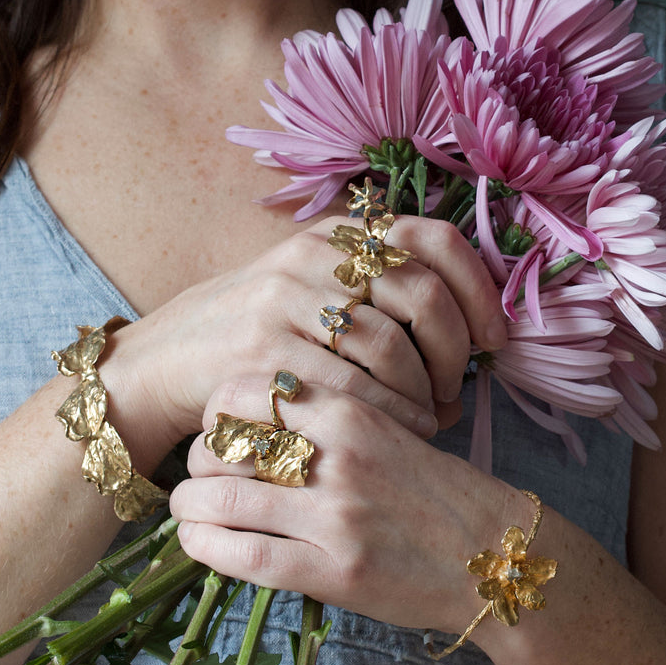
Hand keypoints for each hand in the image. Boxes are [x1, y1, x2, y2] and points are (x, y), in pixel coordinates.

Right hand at [103, 215, 505, 465]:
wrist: (172, 357)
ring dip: (425, 388)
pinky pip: (349, 385)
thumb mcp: (314, 290)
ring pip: (389, 341)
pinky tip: (404, 430)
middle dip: (455, 348)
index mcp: (335, 235)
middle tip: (459, 386)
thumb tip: (467, 331)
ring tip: (432, 414)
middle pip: (420, 290)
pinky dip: (391, 413)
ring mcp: (283, 300)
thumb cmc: (261, 331)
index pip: (430, 237)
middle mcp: (312, 255)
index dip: (476, 286)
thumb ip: (377, 293)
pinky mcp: (262, 350)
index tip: (493, 336)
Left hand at [169, 377, 511, 632]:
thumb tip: (261, 417)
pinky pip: (245, 556)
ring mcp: (333, 516)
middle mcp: (337, 456)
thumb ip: (332, 417)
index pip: (249, 390)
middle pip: (226, 442)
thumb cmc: (438, 487)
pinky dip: (207, 547)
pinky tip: (198, 541)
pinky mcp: (333, 571)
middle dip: (198, 457)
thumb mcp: (391, 427)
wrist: (494, 551)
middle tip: (200, 469)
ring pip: (223, 498)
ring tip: (188, 507)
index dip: (217, 406)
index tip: (217, 422)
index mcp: (351, 411)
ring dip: (190, 504)